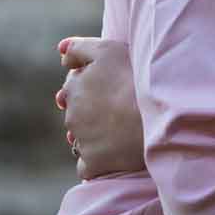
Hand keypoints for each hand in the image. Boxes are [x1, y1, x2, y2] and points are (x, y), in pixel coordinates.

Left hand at [58, 36, 144, 179]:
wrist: (154, 119)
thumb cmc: (135, 80)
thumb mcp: (110, 51)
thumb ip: (81, 48)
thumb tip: (60, 50)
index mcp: (74, 87)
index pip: (74, 84)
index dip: (92, 83)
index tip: (113, 84)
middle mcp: (73, 114)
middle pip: (77, 112)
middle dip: (90, 111)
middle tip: (120, 106)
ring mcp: (82, 141)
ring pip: (81, 138)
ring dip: (94, 135)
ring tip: (123, 129)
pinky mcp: (92, 164)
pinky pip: (88, 165)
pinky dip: (97, 161)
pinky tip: (116, 154)